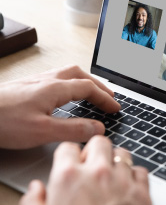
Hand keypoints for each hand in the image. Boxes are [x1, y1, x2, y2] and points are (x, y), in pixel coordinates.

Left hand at [0, 65, 119, 148]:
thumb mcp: (42, 131)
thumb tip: (97, 128)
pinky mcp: (25, 86)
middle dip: (98, 85)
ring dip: (84, 81)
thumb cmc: (2, 121)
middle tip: (108, 96)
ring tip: (91, 92)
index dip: (105, 98)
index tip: (115, 108)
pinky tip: (63, 94)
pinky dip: (69, 83)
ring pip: (67, 73)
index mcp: (55, 88)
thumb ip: (73, 129)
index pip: (89, 88)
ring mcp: (34, 81)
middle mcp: (46, 80)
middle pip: (80, 74)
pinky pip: (55, 77)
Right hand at [20, 136, 152, 204]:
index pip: (67, 147)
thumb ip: (34, 203)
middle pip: (99, 142)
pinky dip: (135, 177)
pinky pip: (140, 171)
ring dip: (116, 162)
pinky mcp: (141, 190)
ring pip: (122, 153)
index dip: (68, 155)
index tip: (69, 163)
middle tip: (91, 167)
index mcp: (69, 177)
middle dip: (95, 151)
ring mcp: (122, 179)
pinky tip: (127, 189)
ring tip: (110, 178)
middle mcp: (97, 172)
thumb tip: (36, 189)